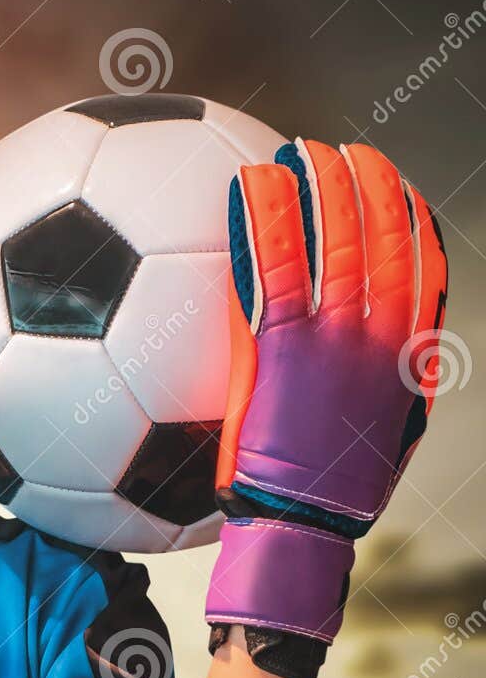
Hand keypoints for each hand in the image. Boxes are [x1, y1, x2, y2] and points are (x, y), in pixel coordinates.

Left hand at [205, 138, 449, 644]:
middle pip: (387, 238)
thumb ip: (382, 382)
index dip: (413, 219)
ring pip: (337, 240)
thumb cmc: (326, 493)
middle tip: (342, 152)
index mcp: (408, 353)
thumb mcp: (380, 434)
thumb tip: (378, 355)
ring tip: (300, 151)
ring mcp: (335, 338)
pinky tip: (251, 184)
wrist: (297, 526)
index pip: (426, 266)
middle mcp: (381, 336)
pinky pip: (273, 264)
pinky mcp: (285, 346)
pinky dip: (265, 217)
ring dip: (320, 185)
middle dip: (368, 185)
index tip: (396, 187)